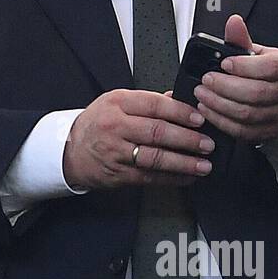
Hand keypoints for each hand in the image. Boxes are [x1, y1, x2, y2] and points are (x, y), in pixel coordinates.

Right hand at [62, 89, 213, 190]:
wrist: (70, 151)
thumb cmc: (96, 124)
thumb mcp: (115, 102)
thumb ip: (147, 102)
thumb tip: (178, 99)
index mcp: (117, 103)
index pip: (154, 105)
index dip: (180, 112)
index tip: (200, 119)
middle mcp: (115, 126)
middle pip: (157, 132)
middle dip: (187, 139)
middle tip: (207, 143)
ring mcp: (116, 152)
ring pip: (155, 158)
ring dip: (184, 163)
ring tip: (203, 164)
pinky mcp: (118, 174)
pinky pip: (149, 177)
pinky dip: (172, 179)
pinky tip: (187, 177)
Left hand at [192, 15, 277, 143]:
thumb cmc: (264, 70)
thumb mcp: (256, 52)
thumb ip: (241, 39)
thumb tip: (233, 22)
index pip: (269, 67)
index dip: (244, 66)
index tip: (224, 63)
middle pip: (257, 93)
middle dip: (226, 87)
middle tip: (206, 80)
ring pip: (248, 114)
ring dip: (219, 105)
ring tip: (202, 95)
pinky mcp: (267, 131)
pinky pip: (242, 130)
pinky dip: (221, 121)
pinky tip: (208, 110)